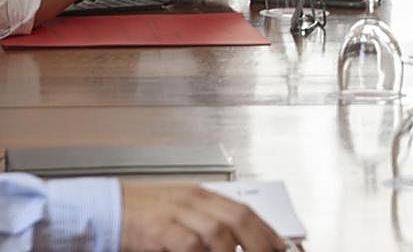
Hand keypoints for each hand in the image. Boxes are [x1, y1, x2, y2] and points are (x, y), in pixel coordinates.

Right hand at [120, 182, 285, 251]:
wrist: (102, 209)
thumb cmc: (141, 214)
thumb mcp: (180, 213)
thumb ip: (206, 223)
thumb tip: (235, 243)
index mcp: (201, 195)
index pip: (244, 210)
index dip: (266, 230)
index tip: (281, 246)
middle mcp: (192, 201)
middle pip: (237, 218)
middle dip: (259, 241)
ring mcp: (176, 214)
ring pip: (217, 231)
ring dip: (232, 250)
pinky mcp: (158, 230)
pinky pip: (189, 245)